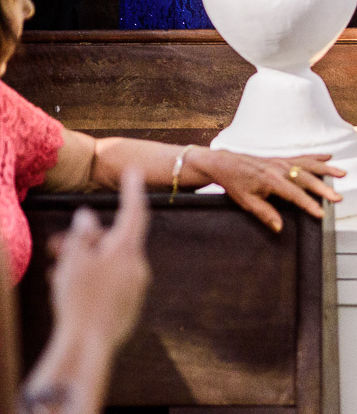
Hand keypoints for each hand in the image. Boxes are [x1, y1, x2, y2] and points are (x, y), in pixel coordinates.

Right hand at [50, 169, 149, 352]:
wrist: (88, 347)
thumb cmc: (79, 300)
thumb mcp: (74, 261)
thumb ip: (81, 235)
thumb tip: (87, 217)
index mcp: (127, 251)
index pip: (134, 212)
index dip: (133, 190)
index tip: (135, 171)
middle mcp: (138, 266)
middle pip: (113, 241)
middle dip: (86, 240)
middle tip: (55, 244)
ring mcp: (135, 287)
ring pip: (109, 263)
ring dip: (85, 260)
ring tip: (55, 268)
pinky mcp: (128, 305)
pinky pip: (110, 283)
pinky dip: (92, 278)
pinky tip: (67, 286)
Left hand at [190, 149, 345, 231]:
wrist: (226, 164)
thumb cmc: (235, 184)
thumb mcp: (247, 202)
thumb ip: (265, 214)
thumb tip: (279, 227)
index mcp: (271, 180)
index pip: (294, 194)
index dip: (309, 205)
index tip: (321, 213)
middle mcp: (279, 168)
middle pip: (306, 179)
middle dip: (324, 188)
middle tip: (338, 198)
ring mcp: (282, 161)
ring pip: (309, 164)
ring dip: (327, 169)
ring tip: (343, 173)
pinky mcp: (282, 159)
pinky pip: (303, 157)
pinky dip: (316, 156)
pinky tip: (329, 156)